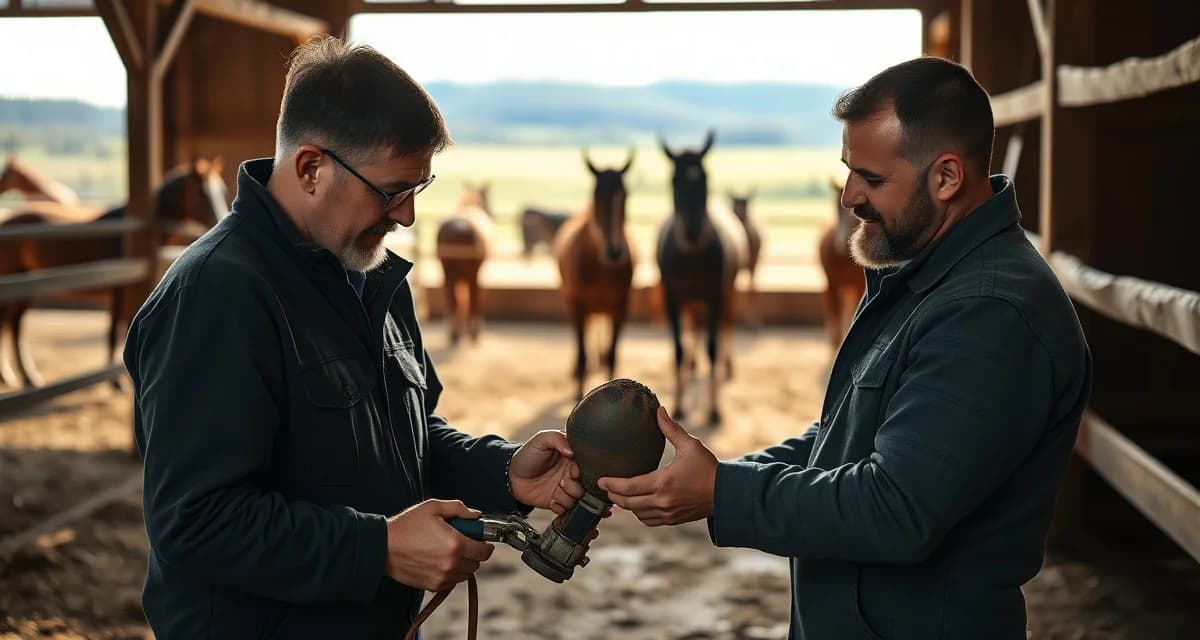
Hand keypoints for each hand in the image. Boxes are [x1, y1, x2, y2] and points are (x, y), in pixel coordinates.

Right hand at [385, 500, 493, 591]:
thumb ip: (459, 509)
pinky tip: (439, 560)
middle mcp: (452, 564)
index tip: (481, 540)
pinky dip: (451, 572)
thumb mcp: (433, 508)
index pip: (484, 551)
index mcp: (456, 544)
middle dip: (473, 552)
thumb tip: (475, 515)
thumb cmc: (407, 526)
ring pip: (465, 574)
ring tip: (448, 551)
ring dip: (463, 563)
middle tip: (461, 541)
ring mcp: (443, 577)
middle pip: (476, 563)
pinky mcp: (433, 585)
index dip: (485, 544)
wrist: (383, 547)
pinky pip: (452, 581)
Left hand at [509, 430, 585, 514]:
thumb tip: (572, 451)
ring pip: (577, 499)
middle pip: (585, 486)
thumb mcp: (541, 439)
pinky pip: (566, 509)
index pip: (586, 468)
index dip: (580, 471)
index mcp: (570, 459)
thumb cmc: (527, 455)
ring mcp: (564, 489)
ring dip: (567, 497)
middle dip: (575, 486)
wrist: (510, 475)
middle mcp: (569, 475)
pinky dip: (560, 506)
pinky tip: (551, 499)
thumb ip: (558, 438)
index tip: (571, 470)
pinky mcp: (556, 501)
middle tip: (562, 481)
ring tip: (556, 490)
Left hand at [597, 407, 717, 525]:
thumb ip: (671, 429)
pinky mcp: (674, 519)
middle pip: (628, 504)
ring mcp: (668, 513)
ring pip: (638, 514)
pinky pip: (650, 521)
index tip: (601, 480)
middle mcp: (663, 501)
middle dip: (614, 496)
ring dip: (627, 506)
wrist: (727, 492)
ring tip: (620, 496)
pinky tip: (638, 505)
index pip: (629, 487)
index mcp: (663, 482)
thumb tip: (659, 410)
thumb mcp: (690, 445)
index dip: (612, 485)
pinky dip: (640, 514)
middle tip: (605, 488)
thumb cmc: (708, 467)